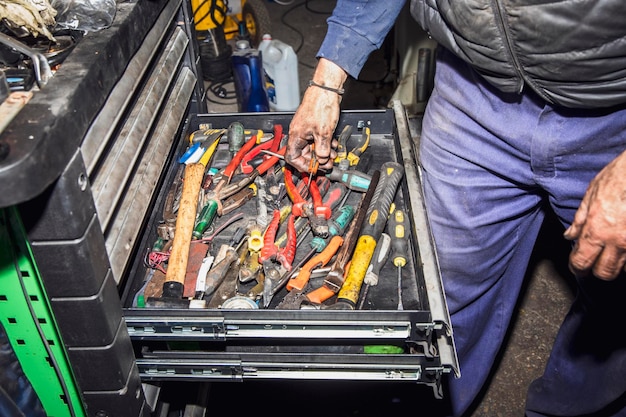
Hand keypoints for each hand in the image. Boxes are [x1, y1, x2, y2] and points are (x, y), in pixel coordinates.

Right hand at [286, 58, 347, 172]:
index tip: (314, 169)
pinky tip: (333, 144)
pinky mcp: (313, 126)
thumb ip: (322, 149)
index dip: (303, 166)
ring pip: (312, 147)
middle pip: (304, 154)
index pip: (292, 157)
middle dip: (317, 160)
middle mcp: (298, 133)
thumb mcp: (324, 132)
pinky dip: (325, 144)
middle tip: (328, 163)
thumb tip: (322, 160)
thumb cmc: (321, 105)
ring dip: (323, 153)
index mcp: (296, 136)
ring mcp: (306, 129)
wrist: (326, 90)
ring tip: (333, 154)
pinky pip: (317, 140)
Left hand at [564, 150, 625, 279]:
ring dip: (618, 264)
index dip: (576, 268)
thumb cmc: (618, 177)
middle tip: (594, 262)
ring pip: (625, 269)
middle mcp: (616, 240)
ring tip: (613, 253)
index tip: (576, 267)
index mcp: (596, 230)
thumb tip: (569, 235)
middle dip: (597, 270)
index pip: (581, 261)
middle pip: (605, 272)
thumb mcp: (591, 195)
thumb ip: (579, 219)